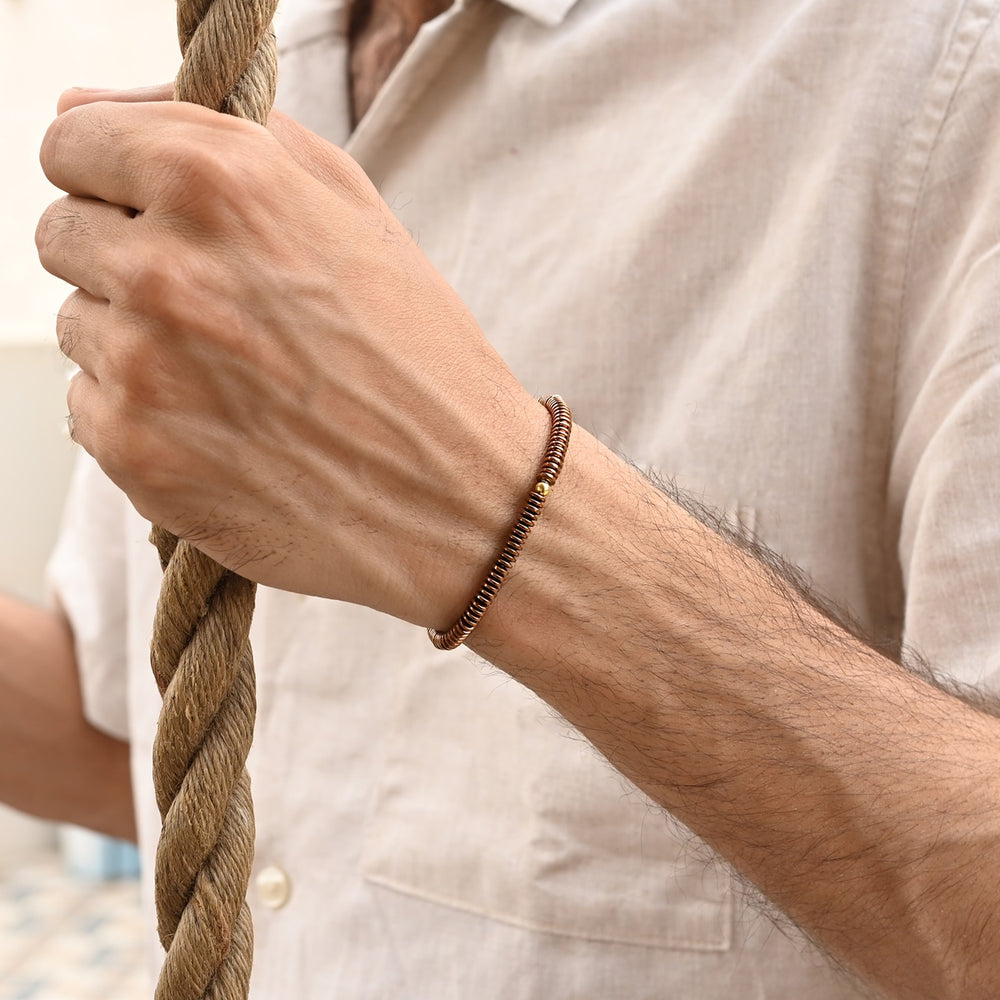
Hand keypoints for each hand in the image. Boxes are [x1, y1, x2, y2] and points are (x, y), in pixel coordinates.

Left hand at [36, 88, 546, 625]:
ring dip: (136, 341)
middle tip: (215, 306)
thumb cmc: (418, 349)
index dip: (111, 174)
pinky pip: (89, 408)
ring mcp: (142, 368)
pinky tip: (222, 428)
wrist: (460, 494)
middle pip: (61, 234)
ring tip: (235, 375)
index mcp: (218, 182)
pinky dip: (141, 414)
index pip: (71, 141)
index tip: (151, 208)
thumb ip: (219, 132)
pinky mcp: (135, 454)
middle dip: (123, 257)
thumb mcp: (352, 208)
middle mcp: (164, 267)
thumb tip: (80, 104)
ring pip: (79, 325)